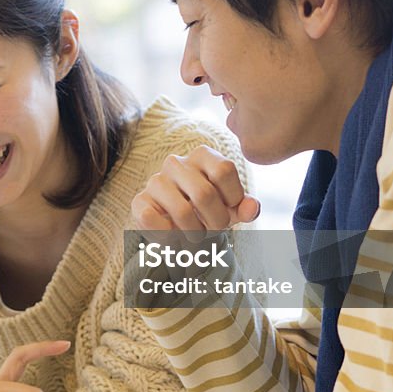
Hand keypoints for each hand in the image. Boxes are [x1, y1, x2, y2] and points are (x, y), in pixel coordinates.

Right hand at [132, 145, 259, 231]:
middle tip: (215, 230)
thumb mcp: (230, 207)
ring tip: (196, 235)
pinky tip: (173, 235)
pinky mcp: (139, 201)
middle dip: (215, 221)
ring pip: (181, 211)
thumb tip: (252, 208)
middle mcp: (176, 162)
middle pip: (204, 194)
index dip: (233, 197)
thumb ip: (245, 206)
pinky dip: (167, 236)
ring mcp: (155, 181)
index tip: (230, 209)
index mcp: (201, 155)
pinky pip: (151, 219)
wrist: (177, 222)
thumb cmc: (208, 209)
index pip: (224, 170)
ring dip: (194, 232)